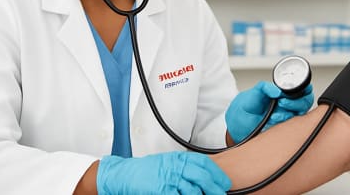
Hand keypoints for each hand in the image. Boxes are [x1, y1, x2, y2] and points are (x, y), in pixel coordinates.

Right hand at [96, 151, 230, 194]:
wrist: (123, 174)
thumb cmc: (145, 171)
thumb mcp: (167, 162)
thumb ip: (183, 166)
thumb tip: (202, 176)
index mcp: (178, 158)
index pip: (204, 163)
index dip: (217, 173)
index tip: (225, 182)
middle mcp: (175, 166)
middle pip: (202, 176)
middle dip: (214, 187)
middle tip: (222, 194)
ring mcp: (168, 178)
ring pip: (192, 190)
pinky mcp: (161, 189)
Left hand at [225, 81, 313, 142]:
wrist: (238, 122)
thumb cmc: (248, 105)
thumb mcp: (254, 92)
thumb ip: (264, 87)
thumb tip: (277, 90)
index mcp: (284, 92)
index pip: (303, 88)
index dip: (303, 88)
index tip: (289, 92)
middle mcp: (289, 104)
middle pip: (306, 101)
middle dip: (297, 102)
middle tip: (282, 103)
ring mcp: (287, 116)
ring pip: (300, 115)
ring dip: (288, 114)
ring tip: (274, 114)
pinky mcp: (283, 128)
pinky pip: (292, 127)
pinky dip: (283, 123)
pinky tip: (272, 121)